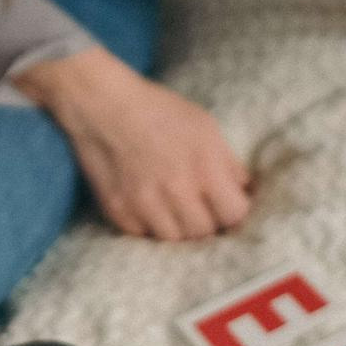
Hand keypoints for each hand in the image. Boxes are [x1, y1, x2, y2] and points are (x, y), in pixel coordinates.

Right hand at [13, 46, 252, 239]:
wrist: (103, 106)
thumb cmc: (158, 111)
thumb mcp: (204, 126)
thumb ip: (227, 162)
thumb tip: (243, 190)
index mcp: (204, 167)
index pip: (234, 214)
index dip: (234, 211)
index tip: (227, 205)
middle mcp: (176, 190)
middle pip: (204, 232)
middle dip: (207, 222)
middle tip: (201, 208)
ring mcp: (145, 205)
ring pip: (175, 240)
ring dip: (179, 228)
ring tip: (175, 209)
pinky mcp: (120, 212)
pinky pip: (144, 235)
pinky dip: (150, 226)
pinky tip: (150, 206)